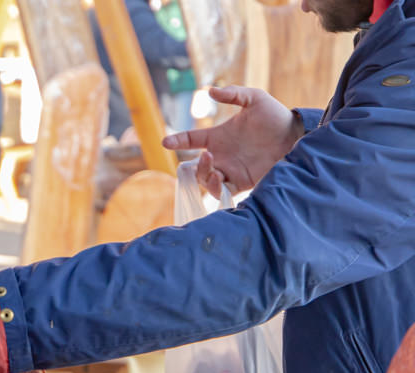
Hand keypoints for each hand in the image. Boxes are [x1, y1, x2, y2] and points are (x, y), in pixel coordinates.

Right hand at [162, 85, 303, 195]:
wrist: (296, 136)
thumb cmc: (275, 116)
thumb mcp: (255, 98)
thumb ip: (233, 94)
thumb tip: (209, 91)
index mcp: (218, 137)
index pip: (191, 140)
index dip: (177, 141)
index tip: (166, 142)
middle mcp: (221, 155)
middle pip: (194, 167)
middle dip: (194, 166)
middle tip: (207, 157)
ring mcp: (230, 170)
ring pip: (205, 181)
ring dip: (204, 177)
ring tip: (215, 171)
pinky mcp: (241, 182)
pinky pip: (221, 192)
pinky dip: (215, 189)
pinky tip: (219, 180)